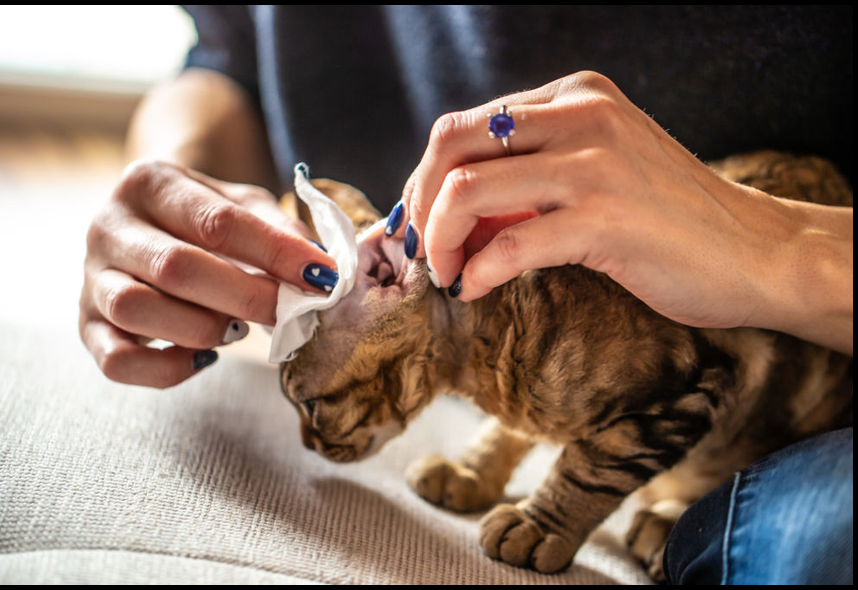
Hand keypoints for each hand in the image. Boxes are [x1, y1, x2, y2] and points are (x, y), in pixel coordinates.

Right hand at [80, 159, 337, 387]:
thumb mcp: (246, 205)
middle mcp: (109, 225)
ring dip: (202, 327)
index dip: (276, 254)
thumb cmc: (207, 218)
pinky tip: (204, 357)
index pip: (217, 221)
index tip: (322, 278)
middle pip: (176, 267)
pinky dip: (167, 369)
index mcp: (150, 182)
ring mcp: (91, 277)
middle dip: (246, 296)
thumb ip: (282, 232)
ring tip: (237, 329)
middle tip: (289, 312)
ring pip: (137, 310)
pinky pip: (117, 360)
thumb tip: (323, 271)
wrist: (152, 225)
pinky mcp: (86, 325)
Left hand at [396, 71, 842, 336]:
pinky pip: (508, 245)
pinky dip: (478, 272)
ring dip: (440, 240)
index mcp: (574, 97)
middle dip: (419, 204)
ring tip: (447, 272)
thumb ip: (534, 171)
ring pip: (467, 190)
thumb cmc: (670, 219)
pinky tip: (476, 289)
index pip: (464, 126)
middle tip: (421, 250)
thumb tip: (452, 206)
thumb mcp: (599, 168)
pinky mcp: (605, 218)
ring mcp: (593, 164)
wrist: (756, 252)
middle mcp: (580, 116)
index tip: (419, 224)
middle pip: (451, 145)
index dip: (425, 180)